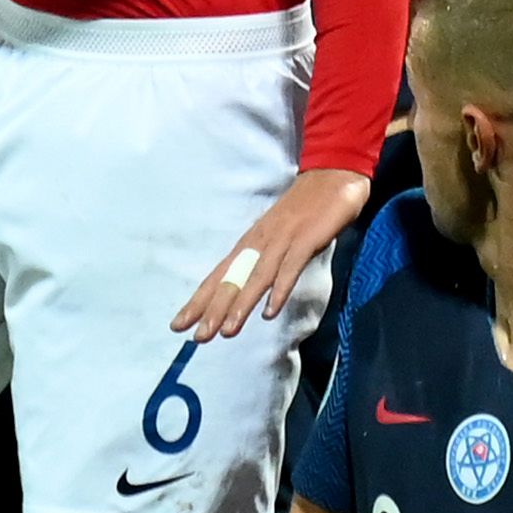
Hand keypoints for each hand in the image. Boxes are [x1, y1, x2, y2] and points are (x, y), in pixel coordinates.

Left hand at [173, 168, 367, 341]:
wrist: (333, 175)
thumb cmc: (304, 209)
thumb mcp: (277, 237)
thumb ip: (263, 262)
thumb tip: (244, 291)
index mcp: (250, 243)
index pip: (218, 276)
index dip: (199, 301)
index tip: (178, 325)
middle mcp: (259, 242)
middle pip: (231, 279)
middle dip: (213, 309)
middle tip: (197, 337)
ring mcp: (282, 240)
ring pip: (256, 277)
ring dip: (241, 304)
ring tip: (227, 331)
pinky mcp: (306, 239)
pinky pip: (290, 268)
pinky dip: (279, 289)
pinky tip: (270, 312)